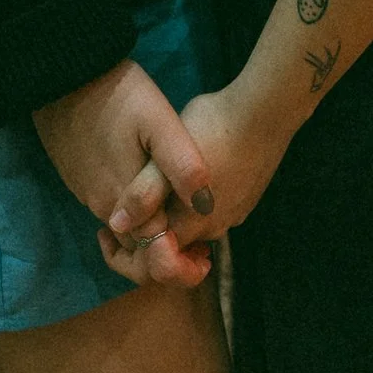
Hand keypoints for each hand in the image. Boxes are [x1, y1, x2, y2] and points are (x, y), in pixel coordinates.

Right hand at [34, 61, 208, 292]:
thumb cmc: (116, 95)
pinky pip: (114, 215)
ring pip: (126, 236)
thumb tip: (206, 206)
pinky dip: (137, 220)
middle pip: (138, 257)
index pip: (155, 262)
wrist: (62, 74)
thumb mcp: (159, 122)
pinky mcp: (82, 181)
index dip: (184, 267)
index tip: (207, 256)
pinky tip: (158, 197)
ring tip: (185, 220)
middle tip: (201, 247)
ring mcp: (90, 196)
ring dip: (155, 239)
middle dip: (170, 259)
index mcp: (128, 203)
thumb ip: (182, 165)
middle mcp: (106, 209)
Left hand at [102, 85, 288, 267]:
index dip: (127, 252)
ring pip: (194, 226)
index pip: (153, 260)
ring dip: (171, 215)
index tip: (105, 232)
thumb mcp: (165, 159)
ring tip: (155, 185)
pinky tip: (187, 175)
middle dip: (148, 232)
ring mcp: (235, 214)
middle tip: (126, 206)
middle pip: (174, 244)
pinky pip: (212, 210)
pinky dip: (193, 204)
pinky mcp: (246, 198)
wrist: (266, 112)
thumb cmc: (212, 131)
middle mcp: (214, 228)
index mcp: (191, 224)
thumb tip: (116, 225)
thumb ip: (142, 194)